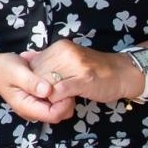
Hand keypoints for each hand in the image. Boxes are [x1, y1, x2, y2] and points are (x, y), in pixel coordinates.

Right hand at [0, 50, 77, 123]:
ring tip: (61, 77)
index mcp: (27, 107)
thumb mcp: (16, 72)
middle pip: (61, 113)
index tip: (66, 86)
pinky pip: (57, 100)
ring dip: (65, 94)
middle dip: (68, 99)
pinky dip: (61, 90)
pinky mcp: (41, 100)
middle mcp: (34, 111)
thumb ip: (31, 82)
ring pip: (62, 107)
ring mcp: (38, 107)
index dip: (64, 103)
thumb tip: (48, 90)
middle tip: (66, 80)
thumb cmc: (4, 69)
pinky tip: (57, 78)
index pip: (54, 115)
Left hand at [23, 38, 145, 111]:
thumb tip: (24, 56)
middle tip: (48, 98)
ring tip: (57, 100)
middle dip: (40, 90)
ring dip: (48, 96)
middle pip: (38, 75)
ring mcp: (75, 65)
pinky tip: (64, 100)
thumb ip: (48, 59)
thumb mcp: (69, 59)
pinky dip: (57, 99)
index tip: (41, 89)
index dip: (34, 80)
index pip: (34, 64)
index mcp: (60, 47)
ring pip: (47, 84)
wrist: (122, 72)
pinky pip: (59, 91)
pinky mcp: (83, 79)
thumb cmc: (94, 69)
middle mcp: (65, 52)